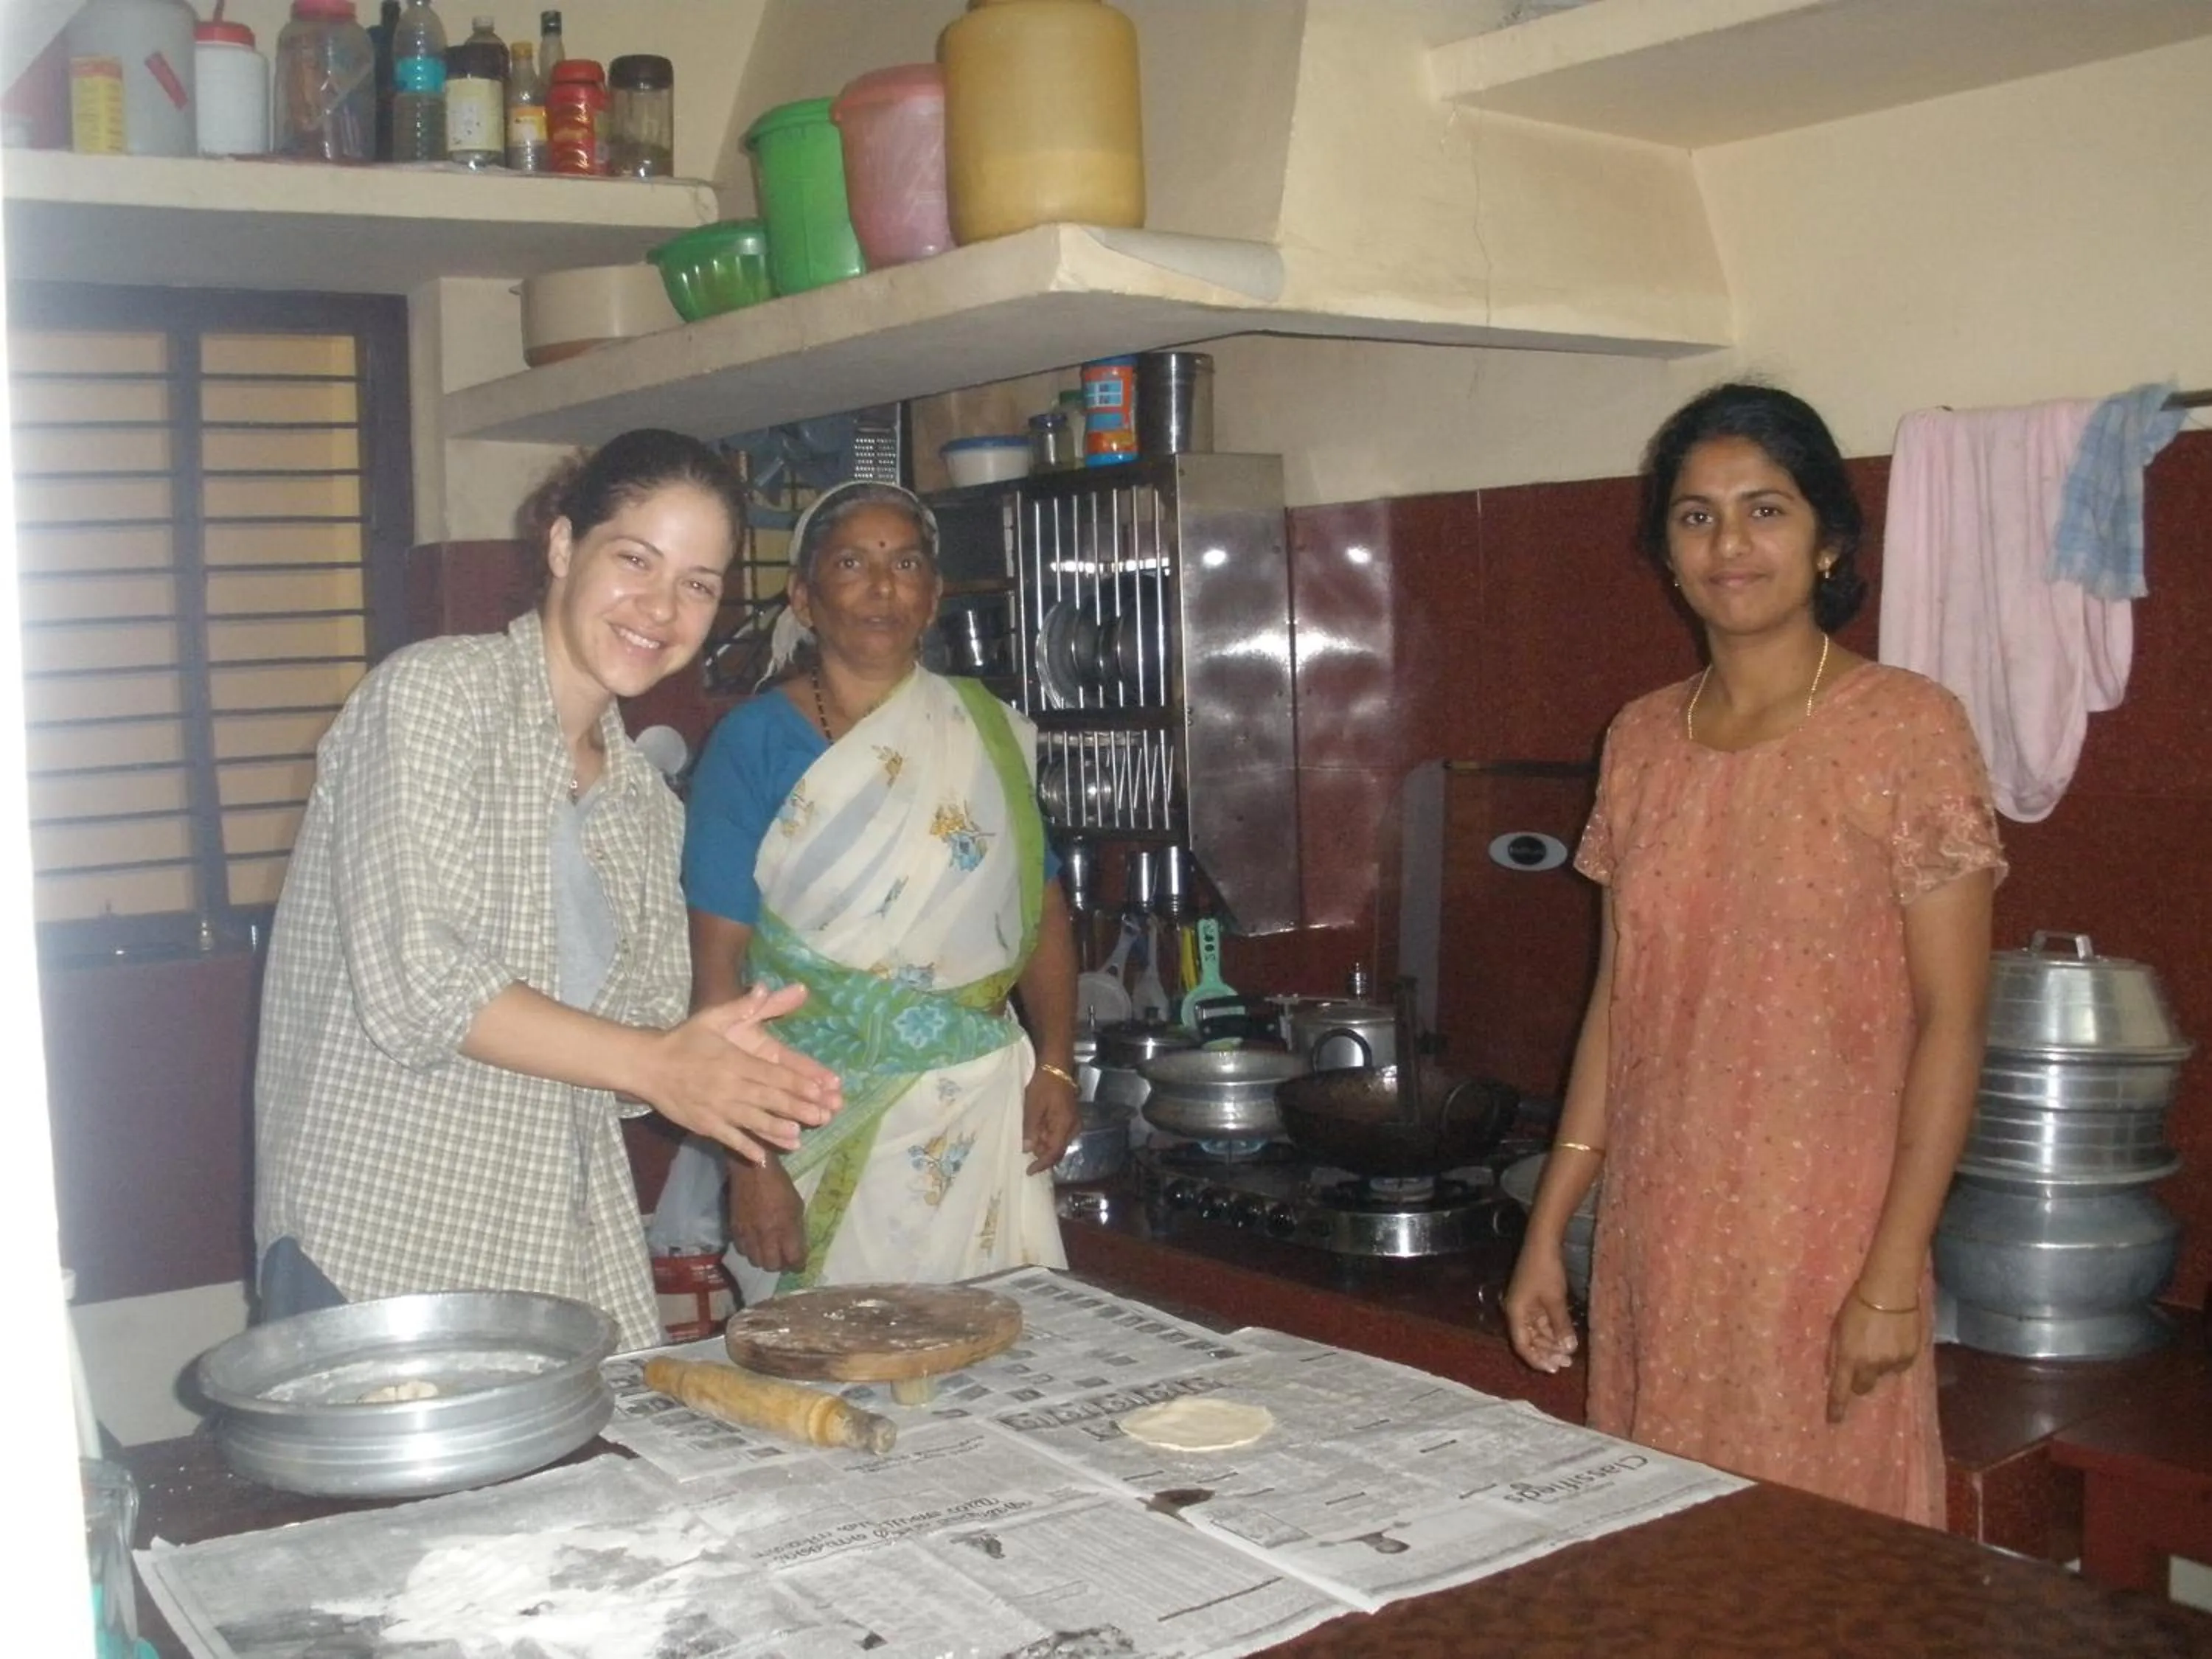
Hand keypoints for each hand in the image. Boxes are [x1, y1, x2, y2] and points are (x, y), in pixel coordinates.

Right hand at [643, 983, 841, 1163]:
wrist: (647, 1065)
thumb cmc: (684, 1040)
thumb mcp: (713, 1017)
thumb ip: (742, 1005)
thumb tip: (764, 986)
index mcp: (734, 1061)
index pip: (772, 1073)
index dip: (798, 1083)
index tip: (819, 1090)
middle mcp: (729, 1086)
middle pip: (768, 1099)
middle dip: (796, 1108)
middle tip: (821, 1116)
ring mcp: (716, 1108)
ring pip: (752, 1122)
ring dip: (776, 1131)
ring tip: (798, 1138)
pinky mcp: (704, 1124)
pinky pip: (729, 1138)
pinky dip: (745, 1148)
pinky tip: (762, 1158)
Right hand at [729, 1158, 807, 1273]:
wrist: (752, 1170)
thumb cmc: (780, 1184)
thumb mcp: (797, 1205)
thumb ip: (796, 1229)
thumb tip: (797, 1247)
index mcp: (786, 1227)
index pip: (793, 1259)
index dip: (798, 1265)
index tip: (799, 1264)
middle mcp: (766, 1234)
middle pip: (772, 1266)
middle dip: (780, 1265)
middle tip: (783, 1259)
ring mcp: (748, 1233)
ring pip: (755, 1261)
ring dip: (764, 1259)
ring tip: (768, 1252)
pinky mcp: (734, 1229)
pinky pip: (742, 1251)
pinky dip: (749, 1251)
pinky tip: (754, 1243)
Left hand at [1022, 1062, 1078, 1175]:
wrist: (1056, 1065)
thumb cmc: (1044, 1084)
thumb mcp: (1033, 1106)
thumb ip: (1031, 1129)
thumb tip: (1028, 1150)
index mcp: (1065, 1126)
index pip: (1054, 1153)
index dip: (1041, 1164)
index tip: (1028, 1171)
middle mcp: (1072, 1127)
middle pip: (1057, 1149)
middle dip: (1041, 1154)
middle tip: (1024, 1153)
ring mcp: (1072, 1122)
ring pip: (1057, 1141)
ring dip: (1042, 1143)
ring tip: (1027, 1139)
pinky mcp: (1068, 1116)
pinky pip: (1058, 1132)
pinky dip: (1046, 1135)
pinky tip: (1035, 1131)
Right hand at [1502, 1241, 1577, 1372]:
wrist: (1543, 1242)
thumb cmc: (1545, 1271)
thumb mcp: (1555, 1300)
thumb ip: (1561, 1326)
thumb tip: (1569, 1350)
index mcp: (1516, 1313)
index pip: (1522, 1344)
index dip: (1537, 1359)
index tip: (1554, 1369)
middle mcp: (1517, 1311)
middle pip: (1530, 1339)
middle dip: (1547, 1352)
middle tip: (1567, 1363)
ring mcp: (1526, 1304)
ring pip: (1537, 1331)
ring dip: (1552, 1342)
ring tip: (1570, 1353)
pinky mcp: (1535, 1298)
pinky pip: (1542, 1321)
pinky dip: (1553, 1330)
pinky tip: (1566, 1337)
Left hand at [1825, 1286, 1926, 1423]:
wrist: (1889, 1292)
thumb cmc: (1856, 1305)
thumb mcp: (1836, 1327)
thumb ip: (1834, 1353)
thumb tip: (1831, 1374)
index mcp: (1849, 1357)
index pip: (1840, 1390)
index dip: (1837, 1407)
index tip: (1834, 1421)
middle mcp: (1870, 1364)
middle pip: (1863, 1387)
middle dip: (1859, 1381)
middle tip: (1860, 1362)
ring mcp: (1892, 1362)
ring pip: (1882, 1374)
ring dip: (1878, 1365)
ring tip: (1879, 1340)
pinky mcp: (1910, 1357)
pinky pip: (1899, 1366)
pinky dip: (1894, 1358)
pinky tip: (1893, 1339)